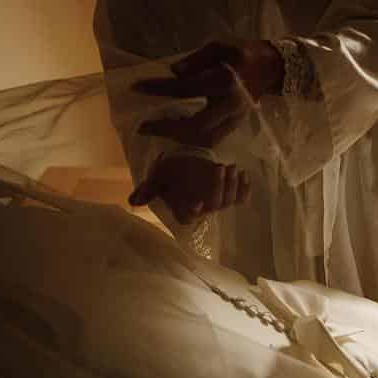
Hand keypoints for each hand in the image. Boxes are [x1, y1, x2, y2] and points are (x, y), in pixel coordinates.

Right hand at [128, 155, 250, 224]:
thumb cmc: (173, 170)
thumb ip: (148, 188)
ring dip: (232, 185)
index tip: (196, 203)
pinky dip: (245, 189)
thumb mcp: (159, 176)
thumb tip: (133, 201)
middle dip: (218, 187)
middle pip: (213, 205)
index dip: (192, 212)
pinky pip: (241, 198)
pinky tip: (244, 175)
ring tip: (232, 167)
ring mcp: (218, 203)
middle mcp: (203, 209)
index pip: (187, 216)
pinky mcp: (230, 195)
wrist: (188, 160)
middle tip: (219, 168)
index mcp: (184, 208)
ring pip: (228, 201)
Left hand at [132, 40, 283, 147]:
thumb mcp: (220, 46)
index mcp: (225, 81)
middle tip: (143, 127)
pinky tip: (174, 131)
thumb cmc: (243, 52)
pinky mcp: (235, 126)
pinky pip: (210, 139)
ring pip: (203, 139)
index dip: (160, 89)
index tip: (138, 87)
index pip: (186, 89)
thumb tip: (173, 73)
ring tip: (155, 130)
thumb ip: (196, 60)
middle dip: (167, 128)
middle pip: (195, 127)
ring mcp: (234, 119)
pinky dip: (190, 138)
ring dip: (177, 137)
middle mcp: (230, 105)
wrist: (271, 68)